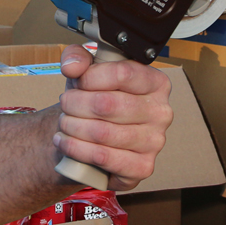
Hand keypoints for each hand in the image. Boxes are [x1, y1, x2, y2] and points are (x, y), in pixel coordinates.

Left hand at [55, 44, 172, 190]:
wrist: (95, 138)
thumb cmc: (96, 101)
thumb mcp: (86, 72)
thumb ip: (77, 58)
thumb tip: (73, 66)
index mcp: (156, 82)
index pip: (122, 73)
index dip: (90, 77)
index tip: (77, 82)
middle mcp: (161, 112)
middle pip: (107, 104)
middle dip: (75, 104)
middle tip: (65, 104)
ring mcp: (154, 142)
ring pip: (102, 132)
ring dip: (72, 127)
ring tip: (64, 123)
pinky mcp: (142, 167)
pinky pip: (103, 157)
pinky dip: (76, 149)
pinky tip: (66, 142)